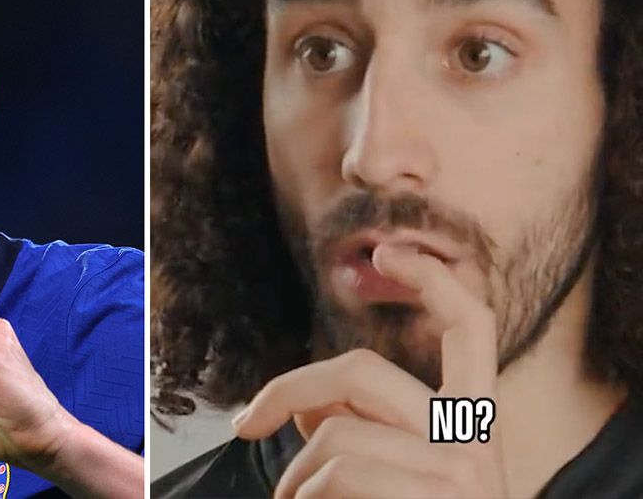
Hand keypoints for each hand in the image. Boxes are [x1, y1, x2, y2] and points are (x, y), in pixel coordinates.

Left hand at [233, 245, 507, 497]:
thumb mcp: (408, 478)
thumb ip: (368, 432)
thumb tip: (306, 409)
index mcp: (475, 425)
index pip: (473, 329)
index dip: (434, 281)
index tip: (390, 250)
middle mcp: (476, 441)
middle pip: (362, 371)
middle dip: (287, 388)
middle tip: (246, 423)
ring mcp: (459, 472)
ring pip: (335, 436)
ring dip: (294, 477)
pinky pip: (335, 474)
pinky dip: (303, 496)